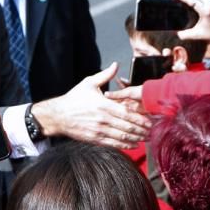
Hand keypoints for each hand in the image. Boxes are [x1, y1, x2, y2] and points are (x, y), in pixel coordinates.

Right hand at [32, 64, 151, 149]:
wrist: (58, 115)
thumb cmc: (74, 98)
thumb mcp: (88, 83)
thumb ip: (105, 75)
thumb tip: (116, 65)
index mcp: (104, 105)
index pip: (126, 113)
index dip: (140, 119)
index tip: (149, 121)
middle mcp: (103, 119)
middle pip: (127, 126)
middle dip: (141, 130)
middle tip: (151, 131)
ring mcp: (99, 130)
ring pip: (121, 136)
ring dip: (136, 138)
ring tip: (145, 139)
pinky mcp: (94, 139)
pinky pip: (113, 143)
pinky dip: (124, 145)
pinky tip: (133, 145)